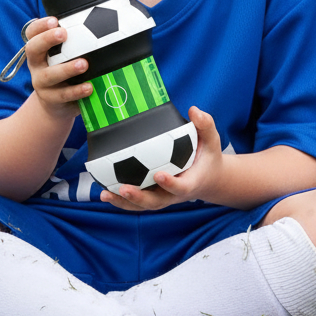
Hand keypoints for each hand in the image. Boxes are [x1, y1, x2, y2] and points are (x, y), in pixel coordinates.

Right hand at [24, 17, 92, 121]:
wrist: (56, 104)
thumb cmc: (64, 70)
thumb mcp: (64, 55)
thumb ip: (74, 41)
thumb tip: (100, 20)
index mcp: (38, 49)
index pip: (32, 33)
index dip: (40, 25)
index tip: (55, 20)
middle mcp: (36, 64)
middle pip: (33, 49)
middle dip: (47, 39)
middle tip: (63, 33)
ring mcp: (41, 83)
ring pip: (49, 75)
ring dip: (66, 69)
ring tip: (83, 64)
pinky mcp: (51, 99)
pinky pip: (63, 95)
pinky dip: (76, 91)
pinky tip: (89, 87)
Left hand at [100, 106, 224, 210]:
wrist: (208, 179)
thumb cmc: (208, 157)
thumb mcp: (212, 141)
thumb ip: (205, 126)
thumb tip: (194, 110)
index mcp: (191, 184)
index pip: (181, 187)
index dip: (170, 184)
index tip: (159, 174)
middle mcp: (174, 195)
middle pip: (156, 202)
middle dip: (139, 197)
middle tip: (124, 188)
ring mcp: (163, 198)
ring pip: (143, 206)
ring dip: (123, 202)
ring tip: (105, 194)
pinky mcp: (153, 197)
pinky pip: (136, 203)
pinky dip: (120, 200)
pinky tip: (104, 192)